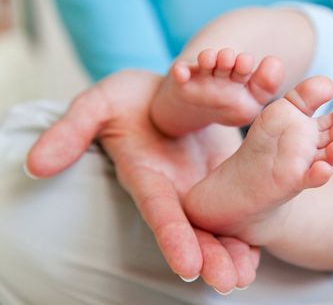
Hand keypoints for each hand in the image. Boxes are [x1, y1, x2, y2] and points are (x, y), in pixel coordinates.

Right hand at [25, 70, 259, 292]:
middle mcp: (174, 189)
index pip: (158, 210)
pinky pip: (236, 209)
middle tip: (229, 282)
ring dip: (233, 251)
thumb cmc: (133, 96)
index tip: (188, 266)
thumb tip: (35, 165)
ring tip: (248, 274)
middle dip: (209, 256)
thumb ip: (72, 131)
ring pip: (216, 226)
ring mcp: (199, 188)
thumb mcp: (100, 103)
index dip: (171, 236)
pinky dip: (248, 229)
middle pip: (192, 228)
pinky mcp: (222, 180)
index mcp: (145, 175)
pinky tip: (259, 249)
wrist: (174, 86)